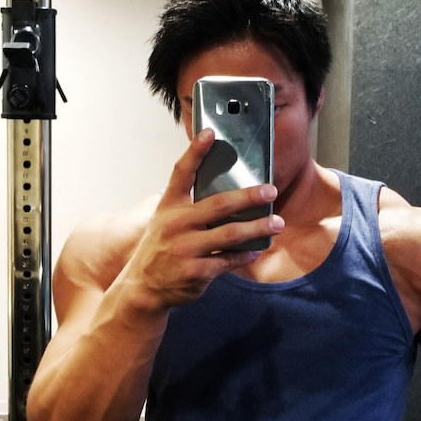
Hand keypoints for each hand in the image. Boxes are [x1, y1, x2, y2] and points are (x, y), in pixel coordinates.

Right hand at [124, 128, 283, 309]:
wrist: (143, 288)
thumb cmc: (161, 248)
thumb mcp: (166, 220)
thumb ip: (190, 206)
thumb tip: (229, 193)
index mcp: (169, 206)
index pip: (181, 173)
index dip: (195, 151)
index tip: (210, 133)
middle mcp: (176, 224)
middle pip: (218, 204)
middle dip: (248, 197)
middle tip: (270, 190)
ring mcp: (186, 249)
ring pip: (230, 234)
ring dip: (258, 227)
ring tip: (277, 222)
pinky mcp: (197, 272)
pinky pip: (229, 260)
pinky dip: (246, 254)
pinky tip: (258, 248)